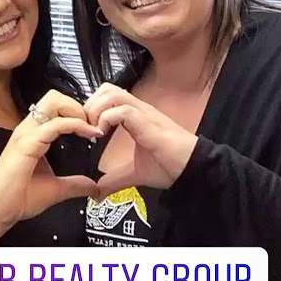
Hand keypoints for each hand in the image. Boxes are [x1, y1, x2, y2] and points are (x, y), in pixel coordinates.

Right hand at [0, 90, 102, 245]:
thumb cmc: (17, 198)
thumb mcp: (55, 189)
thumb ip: (75, 184)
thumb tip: (94, 187)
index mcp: (33, 134)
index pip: (56, 106)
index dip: (77, 112)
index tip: (94, 128)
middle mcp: (29, 128)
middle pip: (54, 97)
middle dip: (77, 106)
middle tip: (92, 125)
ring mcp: (27, 133)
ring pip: (53, 102)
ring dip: (76, 111)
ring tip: (90, 128)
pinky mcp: (27, 143)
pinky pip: (55, 124)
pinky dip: (75, 125)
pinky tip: (87, 134)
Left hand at [83, 83, 197, 197]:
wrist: (193, 169)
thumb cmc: (170, 166)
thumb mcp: (135, 173)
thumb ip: (115, 179)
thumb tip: (98, 191)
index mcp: (135, 116)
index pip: (108, 95)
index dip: (92, 108)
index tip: (86, 130)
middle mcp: (138, 109)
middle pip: (107, 88)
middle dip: (90, 105)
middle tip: (86, 127)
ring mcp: (144, 114)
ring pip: (112, 93)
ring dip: (97, 110)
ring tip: (94, 130)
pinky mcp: (148, 123)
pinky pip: (123, 110)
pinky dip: (106, 119)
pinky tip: (102, 134)